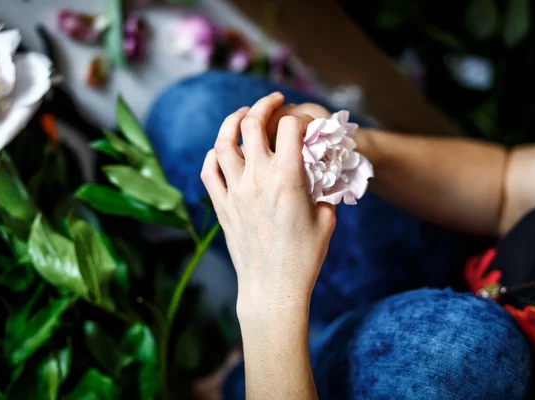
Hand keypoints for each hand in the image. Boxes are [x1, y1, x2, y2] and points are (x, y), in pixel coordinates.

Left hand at [200, 93, 335, 319]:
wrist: (272, 287)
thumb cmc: (304, 257)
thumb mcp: (326, 220)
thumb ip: (324, 192)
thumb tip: (321, 179)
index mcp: (287, 178)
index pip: (289, 126)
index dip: (299, 118)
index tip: (304, 125)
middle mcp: (257, 178)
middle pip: (252, 123)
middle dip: (263, 105)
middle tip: (273, 102)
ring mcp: (235, 190)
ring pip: (224, 142)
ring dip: (232, 121)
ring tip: (242, 115)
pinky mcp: (222, 206)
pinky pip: (208, 171)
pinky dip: (213, 155)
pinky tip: (222, 151)